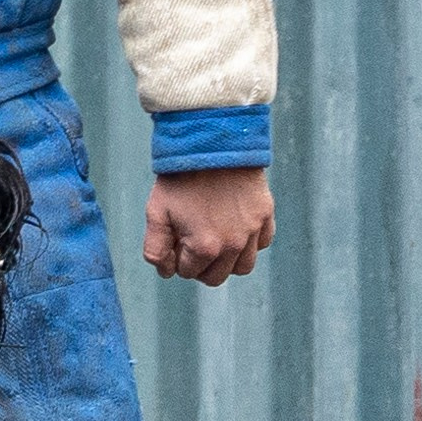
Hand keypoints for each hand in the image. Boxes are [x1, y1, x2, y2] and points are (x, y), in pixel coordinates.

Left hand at [142, 167, 274, 285]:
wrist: (211, 143)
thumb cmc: (180, 178)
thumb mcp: (156, 213)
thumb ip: (156, 249)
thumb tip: (167, 273)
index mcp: (204, 248)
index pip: (188, 272)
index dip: (177, 257)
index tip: (175, 237)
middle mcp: (233, 245)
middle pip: (216, 277)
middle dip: (200, 266)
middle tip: (192, 241)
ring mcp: (252, 230)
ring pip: (243, 267)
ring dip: (227, 261)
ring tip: (215, 240)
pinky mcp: (265, 215)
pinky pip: (262, 243)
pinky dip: (250, 243)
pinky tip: (235, 227)